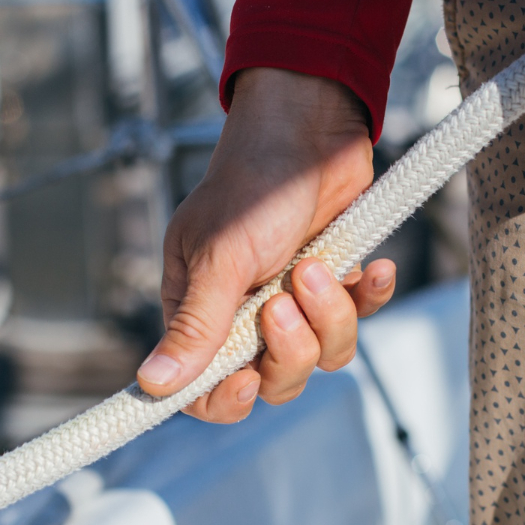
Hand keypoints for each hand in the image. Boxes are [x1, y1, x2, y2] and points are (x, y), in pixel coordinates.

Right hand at [136, 67, 396, 422]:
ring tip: (319, 265)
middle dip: (290, 349)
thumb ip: (196, 326)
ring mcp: (294, 299)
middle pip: (273, 380)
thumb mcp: (219, 258)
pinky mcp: (337, 281)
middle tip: (285, 299)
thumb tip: (152, 385)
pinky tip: (372, 268)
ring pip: (322, 355)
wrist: (311, 126)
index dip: (226, 398)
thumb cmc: (253, 183)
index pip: (203, 388)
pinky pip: (360, 317)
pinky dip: (369, 295)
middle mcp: (244, 313)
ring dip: (330, 316)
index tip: (247, 377)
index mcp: (198, 310)